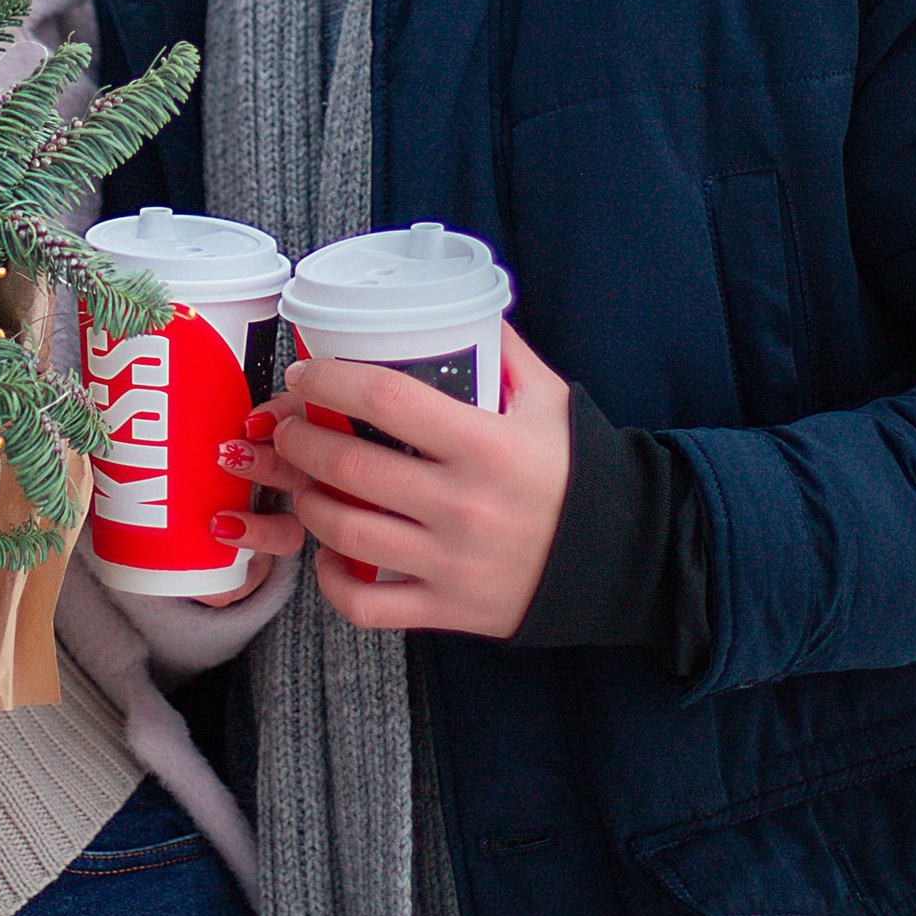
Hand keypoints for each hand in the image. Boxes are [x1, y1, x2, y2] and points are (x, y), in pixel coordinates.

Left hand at [242, 321, 571, 638]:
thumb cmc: (579, 472)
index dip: (331, 381)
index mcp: (488, 445)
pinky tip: (330, 555)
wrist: (627, 557)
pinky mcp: (449, 611)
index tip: (305, 375)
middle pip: (351, 468)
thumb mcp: (550, 400)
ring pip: (346, 534)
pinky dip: (333, 581)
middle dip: (301, 441)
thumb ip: (502, 351)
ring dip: (308, 502)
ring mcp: (453, 563)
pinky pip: (366, 604)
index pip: (387, 401)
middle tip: (288, 426)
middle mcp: (465, 505)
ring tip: (305, 481)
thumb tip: (454, 304)